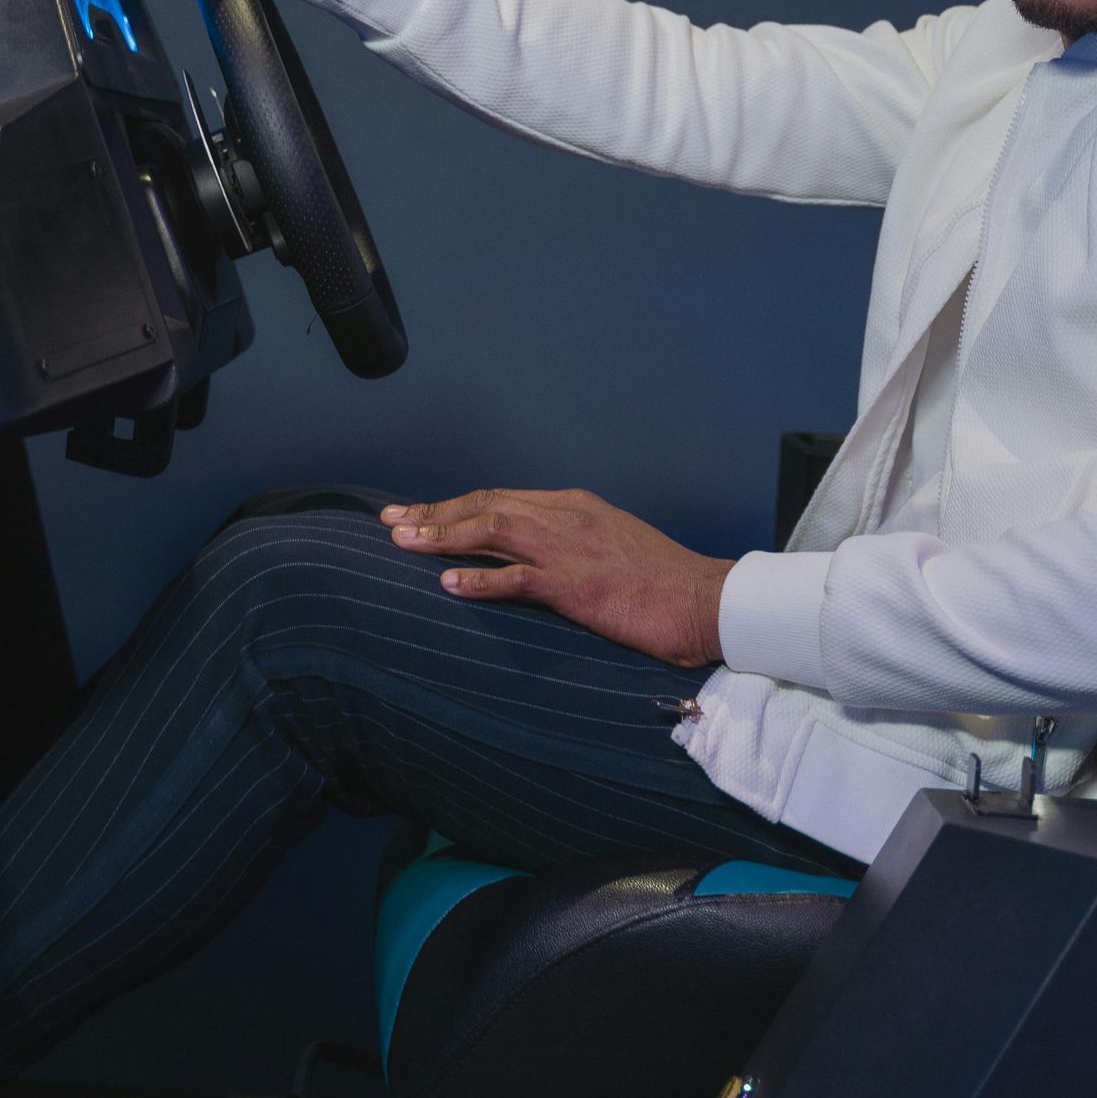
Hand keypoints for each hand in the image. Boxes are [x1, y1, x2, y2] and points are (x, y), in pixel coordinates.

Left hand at [383, 488, 733, 668]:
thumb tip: (533, 555)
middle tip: (391, 521)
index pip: (500, 498)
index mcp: (574, 506)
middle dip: (434, 512)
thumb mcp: (612, 545)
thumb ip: (571, 543)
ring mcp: (570, 550)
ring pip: (492, 531)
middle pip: (486, 507)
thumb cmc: (663, 581)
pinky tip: (448, 583)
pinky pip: (517, 579)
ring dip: (442, 535)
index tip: (419, 513)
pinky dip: (479, 579)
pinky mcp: (576, 586)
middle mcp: (566, 518)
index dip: (454, 505)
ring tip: (402, 543)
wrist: (705, 599)